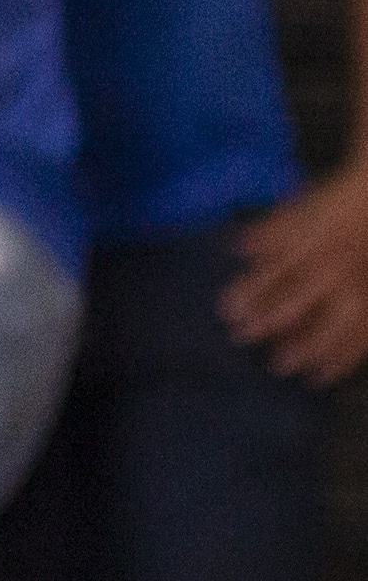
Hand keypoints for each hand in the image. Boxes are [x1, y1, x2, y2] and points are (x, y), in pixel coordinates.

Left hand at [226, 167, 367, 381]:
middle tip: (243, 338)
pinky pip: (363, 335)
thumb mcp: (305, 207)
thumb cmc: (343, 205)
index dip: (249, 292)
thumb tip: (238, 247)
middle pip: (299, 300)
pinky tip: (324, 375)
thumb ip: (272, 230)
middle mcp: (334, 268)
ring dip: (309, 348)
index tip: (226, 312)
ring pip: (336, 325)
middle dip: (269, 321)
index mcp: (313, 243)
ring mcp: (360, 288)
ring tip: (284, 368)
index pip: (275, 272)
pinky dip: (345, 358)